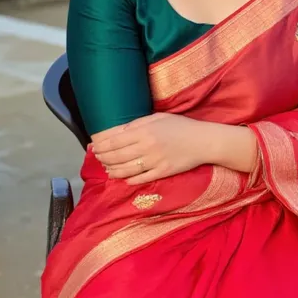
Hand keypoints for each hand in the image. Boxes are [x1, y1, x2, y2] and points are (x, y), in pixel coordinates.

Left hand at [92, 113, 206, 184]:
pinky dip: (129, 180)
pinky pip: (141, 179)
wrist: (203, 141)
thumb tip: (118, 131)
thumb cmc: (181, 126)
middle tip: (98, 158)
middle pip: (117, 156)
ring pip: (126, 170)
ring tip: (107, 169)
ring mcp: (154, 162)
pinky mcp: (162, 173)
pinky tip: (123, 179)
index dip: (102, 146)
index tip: (94, 148)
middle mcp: (147, 147)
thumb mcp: (158, 118)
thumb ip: (137, 124)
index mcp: (144, 132)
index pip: (115, 141)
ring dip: (113, 170)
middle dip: (104, 158)